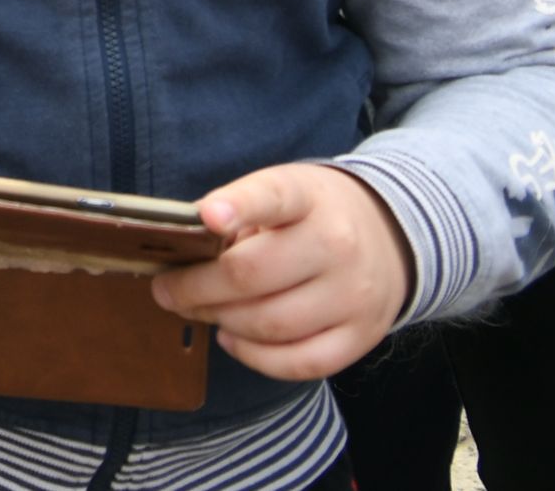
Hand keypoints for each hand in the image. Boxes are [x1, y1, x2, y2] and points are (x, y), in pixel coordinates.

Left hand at [157, 164, 412, 380]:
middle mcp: (338, 244)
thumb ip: (234, 215)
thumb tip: (180, 256)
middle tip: (166, 290)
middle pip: (253, 274)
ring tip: (198, 311)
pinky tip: (231, 339)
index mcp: (308, 197)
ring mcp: (354, 294)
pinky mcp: (363, 335)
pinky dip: (256, 357)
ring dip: (221, 321)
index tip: (207, 216)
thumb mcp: (278, 193)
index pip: (272, 197)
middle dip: (195, 287)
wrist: (388, 236)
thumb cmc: (309, 215)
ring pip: (272, 323)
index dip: (239, 206)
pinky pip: (301, 362)